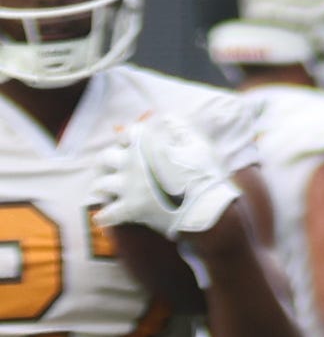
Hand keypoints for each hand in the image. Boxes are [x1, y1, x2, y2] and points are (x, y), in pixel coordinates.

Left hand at [87, 112, 235, 240]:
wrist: (209, 209)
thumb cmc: (206, 177)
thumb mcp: (199, 146)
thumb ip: (180, 129)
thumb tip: (167, 117)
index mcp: (145, 145)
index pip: (126, 134)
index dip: (128, 138)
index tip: (130, 143)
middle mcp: (131, 163)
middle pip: (106, 158)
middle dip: (108, 162)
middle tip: (111, 168)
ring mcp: (128, 187)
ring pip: (101, 185)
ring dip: (102, 187)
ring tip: (103, 192)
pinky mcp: (131, 209)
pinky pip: (109, 214)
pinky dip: (105, 217)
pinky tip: (102, 219)